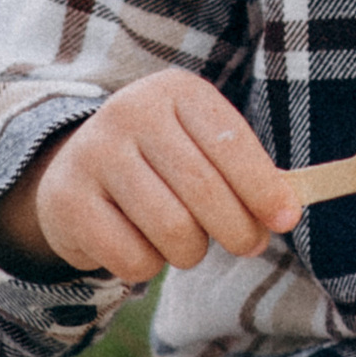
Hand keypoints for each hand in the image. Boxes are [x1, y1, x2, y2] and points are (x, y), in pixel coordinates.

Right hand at [0, 73, 299, 284]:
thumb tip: (285, 213)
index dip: (263, 186)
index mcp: (175, 90)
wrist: (76, 169)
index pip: (229, 141)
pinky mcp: (69, 201)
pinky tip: (142, 245)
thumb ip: (245, 173)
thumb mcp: (202, 147)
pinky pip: (133, 258)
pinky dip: (148, 266)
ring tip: (188, 243)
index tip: (286, 219)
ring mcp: (94, 154)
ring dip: (192, 252)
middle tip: (248, 244)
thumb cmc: (163, 162)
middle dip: (238, 230)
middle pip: (204, 191)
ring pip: (172, 230)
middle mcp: (131, 112)